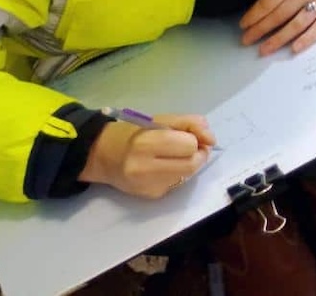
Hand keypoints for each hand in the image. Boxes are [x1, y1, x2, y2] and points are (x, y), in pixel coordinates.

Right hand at [81, 115, 214, 198]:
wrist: (103, 155)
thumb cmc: (134, 132)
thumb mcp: (161, 119)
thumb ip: (191, 123)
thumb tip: (212, 139)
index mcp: (146, 144)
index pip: (189, 146)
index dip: (194, 139)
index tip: (188, 136)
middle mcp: (144, 168)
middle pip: (192, 164)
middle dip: (197, 154)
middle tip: (188, 147)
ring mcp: (148, 186)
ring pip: (188, 176)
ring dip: (189, 164)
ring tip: (175, 156)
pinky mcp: (151, 196)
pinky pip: (178, 184)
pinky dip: (178, 174)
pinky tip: (164, 167)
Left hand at [240, 0, 315, 55]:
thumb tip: (262, 6)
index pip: (270, 0)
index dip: (255, 15)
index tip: (244, 26)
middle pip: (281, 14)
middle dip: (261, 29)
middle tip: (247, 41)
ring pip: (298, 23)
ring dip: (279, 38)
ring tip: (264, 49)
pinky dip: (307, 39)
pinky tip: (294, 48)